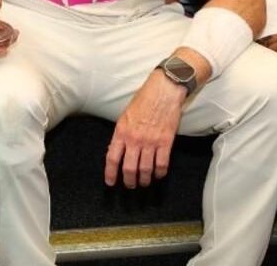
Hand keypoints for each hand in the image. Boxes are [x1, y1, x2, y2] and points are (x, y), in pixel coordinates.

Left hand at [105, 70, 187, 186]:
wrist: (163, 90)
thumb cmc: (143, 100)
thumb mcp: (125, 115)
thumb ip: (122, 134)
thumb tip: (118, 150)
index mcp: (121, 131)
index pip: (112, 158)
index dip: (111, 173)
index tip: (111, 183)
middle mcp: (134, 139)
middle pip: (129, 168)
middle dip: (129, 181)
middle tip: (131, 186)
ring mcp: (150, 141)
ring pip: (145, 170)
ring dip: (145, 180)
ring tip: (144, 182)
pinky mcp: (165, 142)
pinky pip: (162, 164)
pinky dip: (160, 173)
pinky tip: (159, 174)